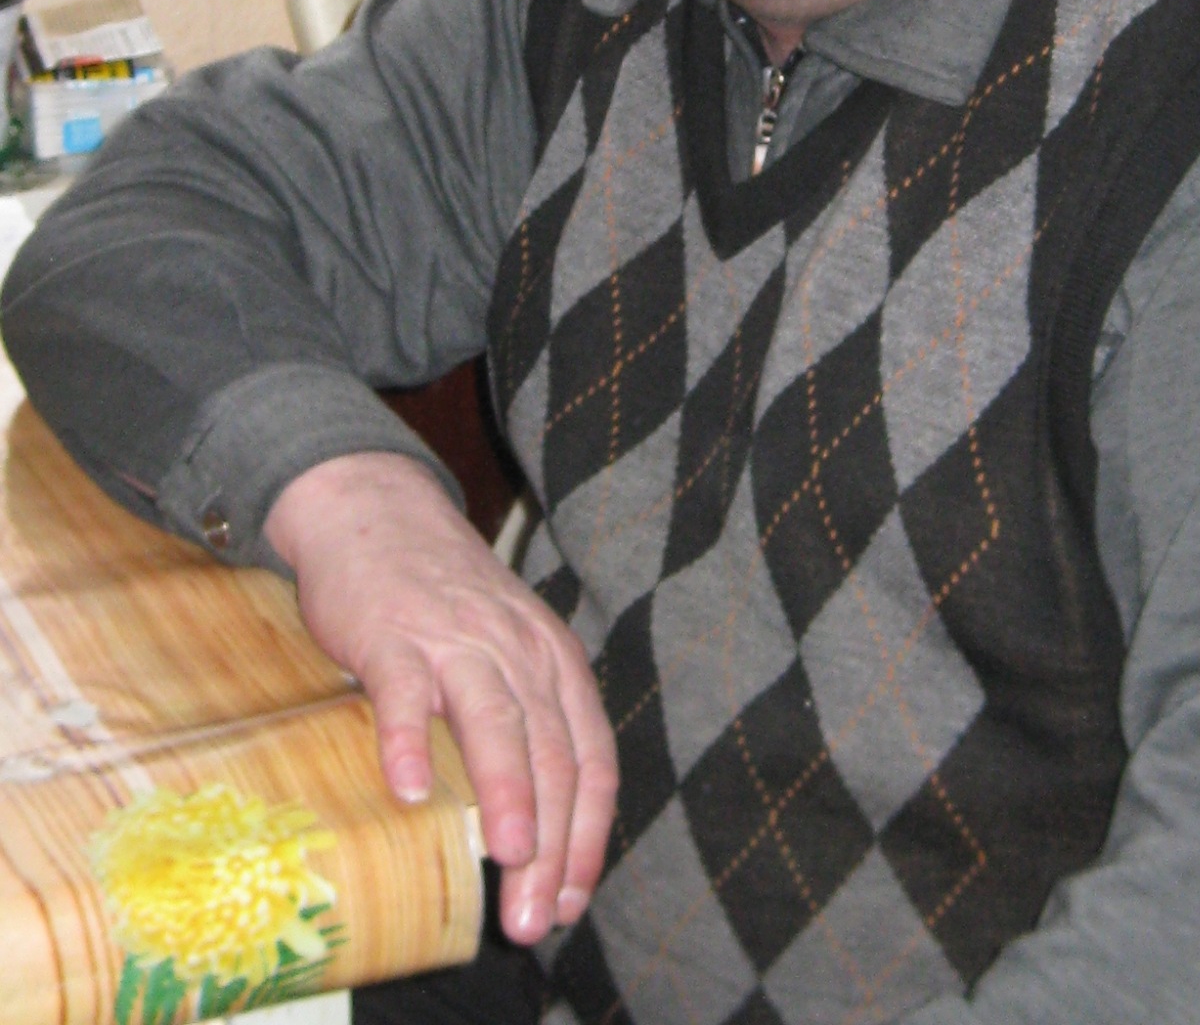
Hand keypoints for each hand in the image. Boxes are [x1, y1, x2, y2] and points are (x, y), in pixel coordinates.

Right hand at [264, 451, 616, 943]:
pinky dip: (406, 740)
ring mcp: (455, 640)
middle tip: (536, 917)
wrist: (377, 512)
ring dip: (505, 791)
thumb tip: (534, 834)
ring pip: (493, 720)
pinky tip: (407, 791)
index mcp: (554, 662)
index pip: (590, 758)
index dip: (588, 834)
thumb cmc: (445, 601)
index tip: (574, 900)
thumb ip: (526, 723)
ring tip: (508, 857)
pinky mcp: (391, 634)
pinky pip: (403, 692)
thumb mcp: (508, 651)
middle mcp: (518, 651)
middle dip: (549, 843)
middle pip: (549, 754)